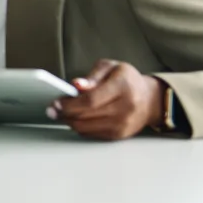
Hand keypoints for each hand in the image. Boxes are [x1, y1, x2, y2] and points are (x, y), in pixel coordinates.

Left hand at [51, 60, 165, 140]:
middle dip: (65, 113)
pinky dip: (80, 127)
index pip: (91, 100)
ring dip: (70, 121)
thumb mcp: (109, 68)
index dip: (70, 103)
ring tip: (61, 113)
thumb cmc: (126, 80)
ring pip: (87, 128)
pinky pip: (92, 134)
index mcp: (123, 86)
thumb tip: (76, 85)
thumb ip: (91, 76)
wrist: (149, 99)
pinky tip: (76, 118)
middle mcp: (126, 107)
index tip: (57, 102)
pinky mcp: (120, 135)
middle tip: (53, 109)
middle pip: (87, 116)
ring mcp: (124, 124)